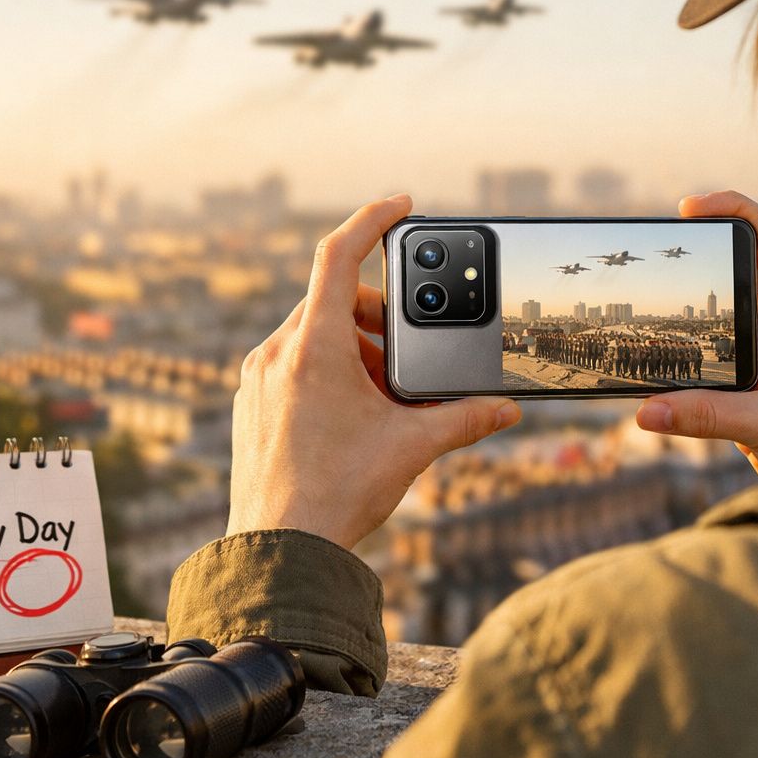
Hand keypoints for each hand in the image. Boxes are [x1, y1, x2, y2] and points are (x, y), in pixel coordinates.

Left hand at [227, 194, 520, 548]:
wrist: (280, 550)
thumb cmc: (337, 494)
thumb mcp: (412, 448)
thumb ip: (464, 419)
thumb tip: (506, 408)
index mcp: (314, 347)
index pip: (338, 255)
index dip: (372, 221)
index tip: (401, 207)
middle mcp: (277, 352)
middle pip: (334, 301)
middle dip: (380, 319)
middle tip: (410, 358)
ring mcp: (257, 378)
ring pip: (313, 335)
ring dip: (356, 350)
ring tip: (386, 398)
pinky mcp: (251, 403)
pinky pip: (293, 365)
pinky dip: (328, 372)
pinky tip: (354, 415)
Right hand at [635, 191, 757, 482]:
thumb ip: (707, 417)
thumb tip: (645, 412)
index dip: (732, 210)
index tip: (689, 208)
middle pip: (733, 286)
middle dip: (692, 284)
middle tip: (648, 281)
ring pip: (721, 332)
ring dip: (689, 337)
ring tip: (640, 340)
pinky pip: (720, 369)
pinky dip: (692, 373)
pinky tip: (659, 383)